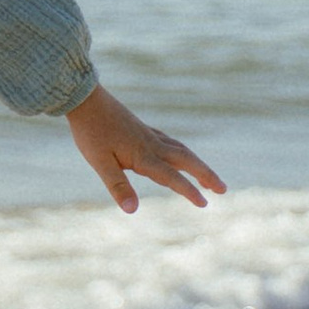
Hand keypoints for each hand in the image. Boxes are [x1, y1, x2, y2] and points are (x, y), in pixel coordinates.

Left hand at [67, 85, 225, 214]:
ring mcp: (148, 134)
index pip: (172, 177)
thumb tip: (133, 210)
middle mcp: (151, 144)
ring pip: (181, 150)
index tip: (205, 203)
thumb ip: (118, 186)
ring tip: (208, 176)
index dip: (189, 191)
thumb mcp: (100, 163)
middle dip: (206, 175)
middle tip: (223, 189)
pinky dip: (182, 151)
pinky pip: (170, 141)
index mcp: (144, 155)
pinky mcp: (141, 129)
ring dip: (197, 163)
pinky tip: (178, 153)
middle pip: (187, 160)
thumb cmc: (90, 132)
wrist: (84, 98)